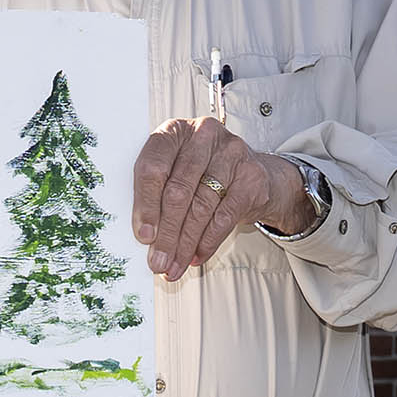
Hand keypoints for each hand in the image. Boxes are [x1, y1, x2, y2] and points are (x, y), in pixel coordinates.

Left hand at [129, 117, 311, 279]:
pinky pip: (224, 216)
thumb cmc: (203, 174)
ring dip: (185, 244)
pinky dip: (208, 241)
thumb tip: (146, 237)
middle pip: (178, 190)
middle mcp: (203, 135)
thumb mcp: (174, 173)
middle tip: (158, 261)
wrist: (252, 174)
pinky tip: (196, 256)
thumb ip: (156, 195)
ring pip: (201, 206)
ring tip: (174, 265)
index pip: (153, 168)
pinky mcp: (251, 175)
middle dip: (166, 233)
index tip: (143, 236)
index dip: (146, 206)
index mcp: (174, 131)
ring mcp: (231, 152)